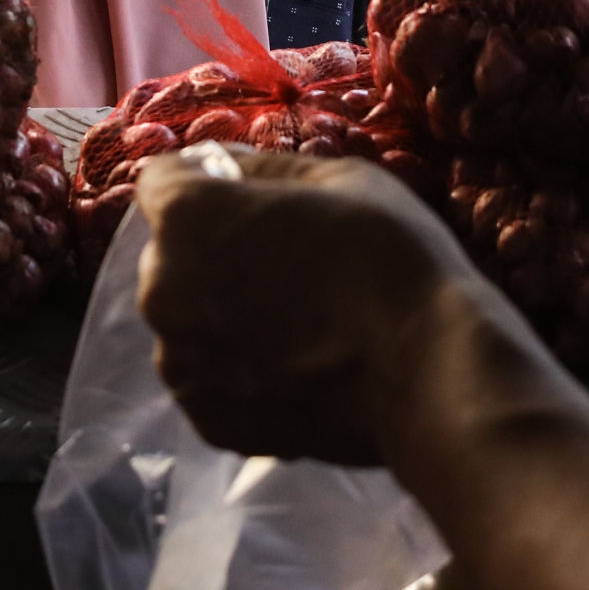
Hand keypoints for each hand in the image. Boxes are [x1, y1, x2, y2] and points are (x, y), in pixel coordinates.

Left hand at [134, 150, 484, 465]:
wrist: (426, 372)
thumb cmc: (387, 257)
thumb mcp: (336, 176)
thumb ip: (262, 168)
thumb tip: (224, 171)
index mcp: (185, 219)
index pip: (162, 180)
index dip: (205, 180)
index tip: (249, 194)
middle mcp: (162, 292)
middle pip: (171, 254)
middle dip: (211, 249)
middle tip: (286, 260)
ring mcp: (183, 365)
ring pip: (187, 320)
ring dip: (221, 312)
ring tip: (296, 320)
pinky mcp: (209, 422)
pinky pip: (210, 377)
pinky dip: (239, 369)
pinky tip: (296, 363)